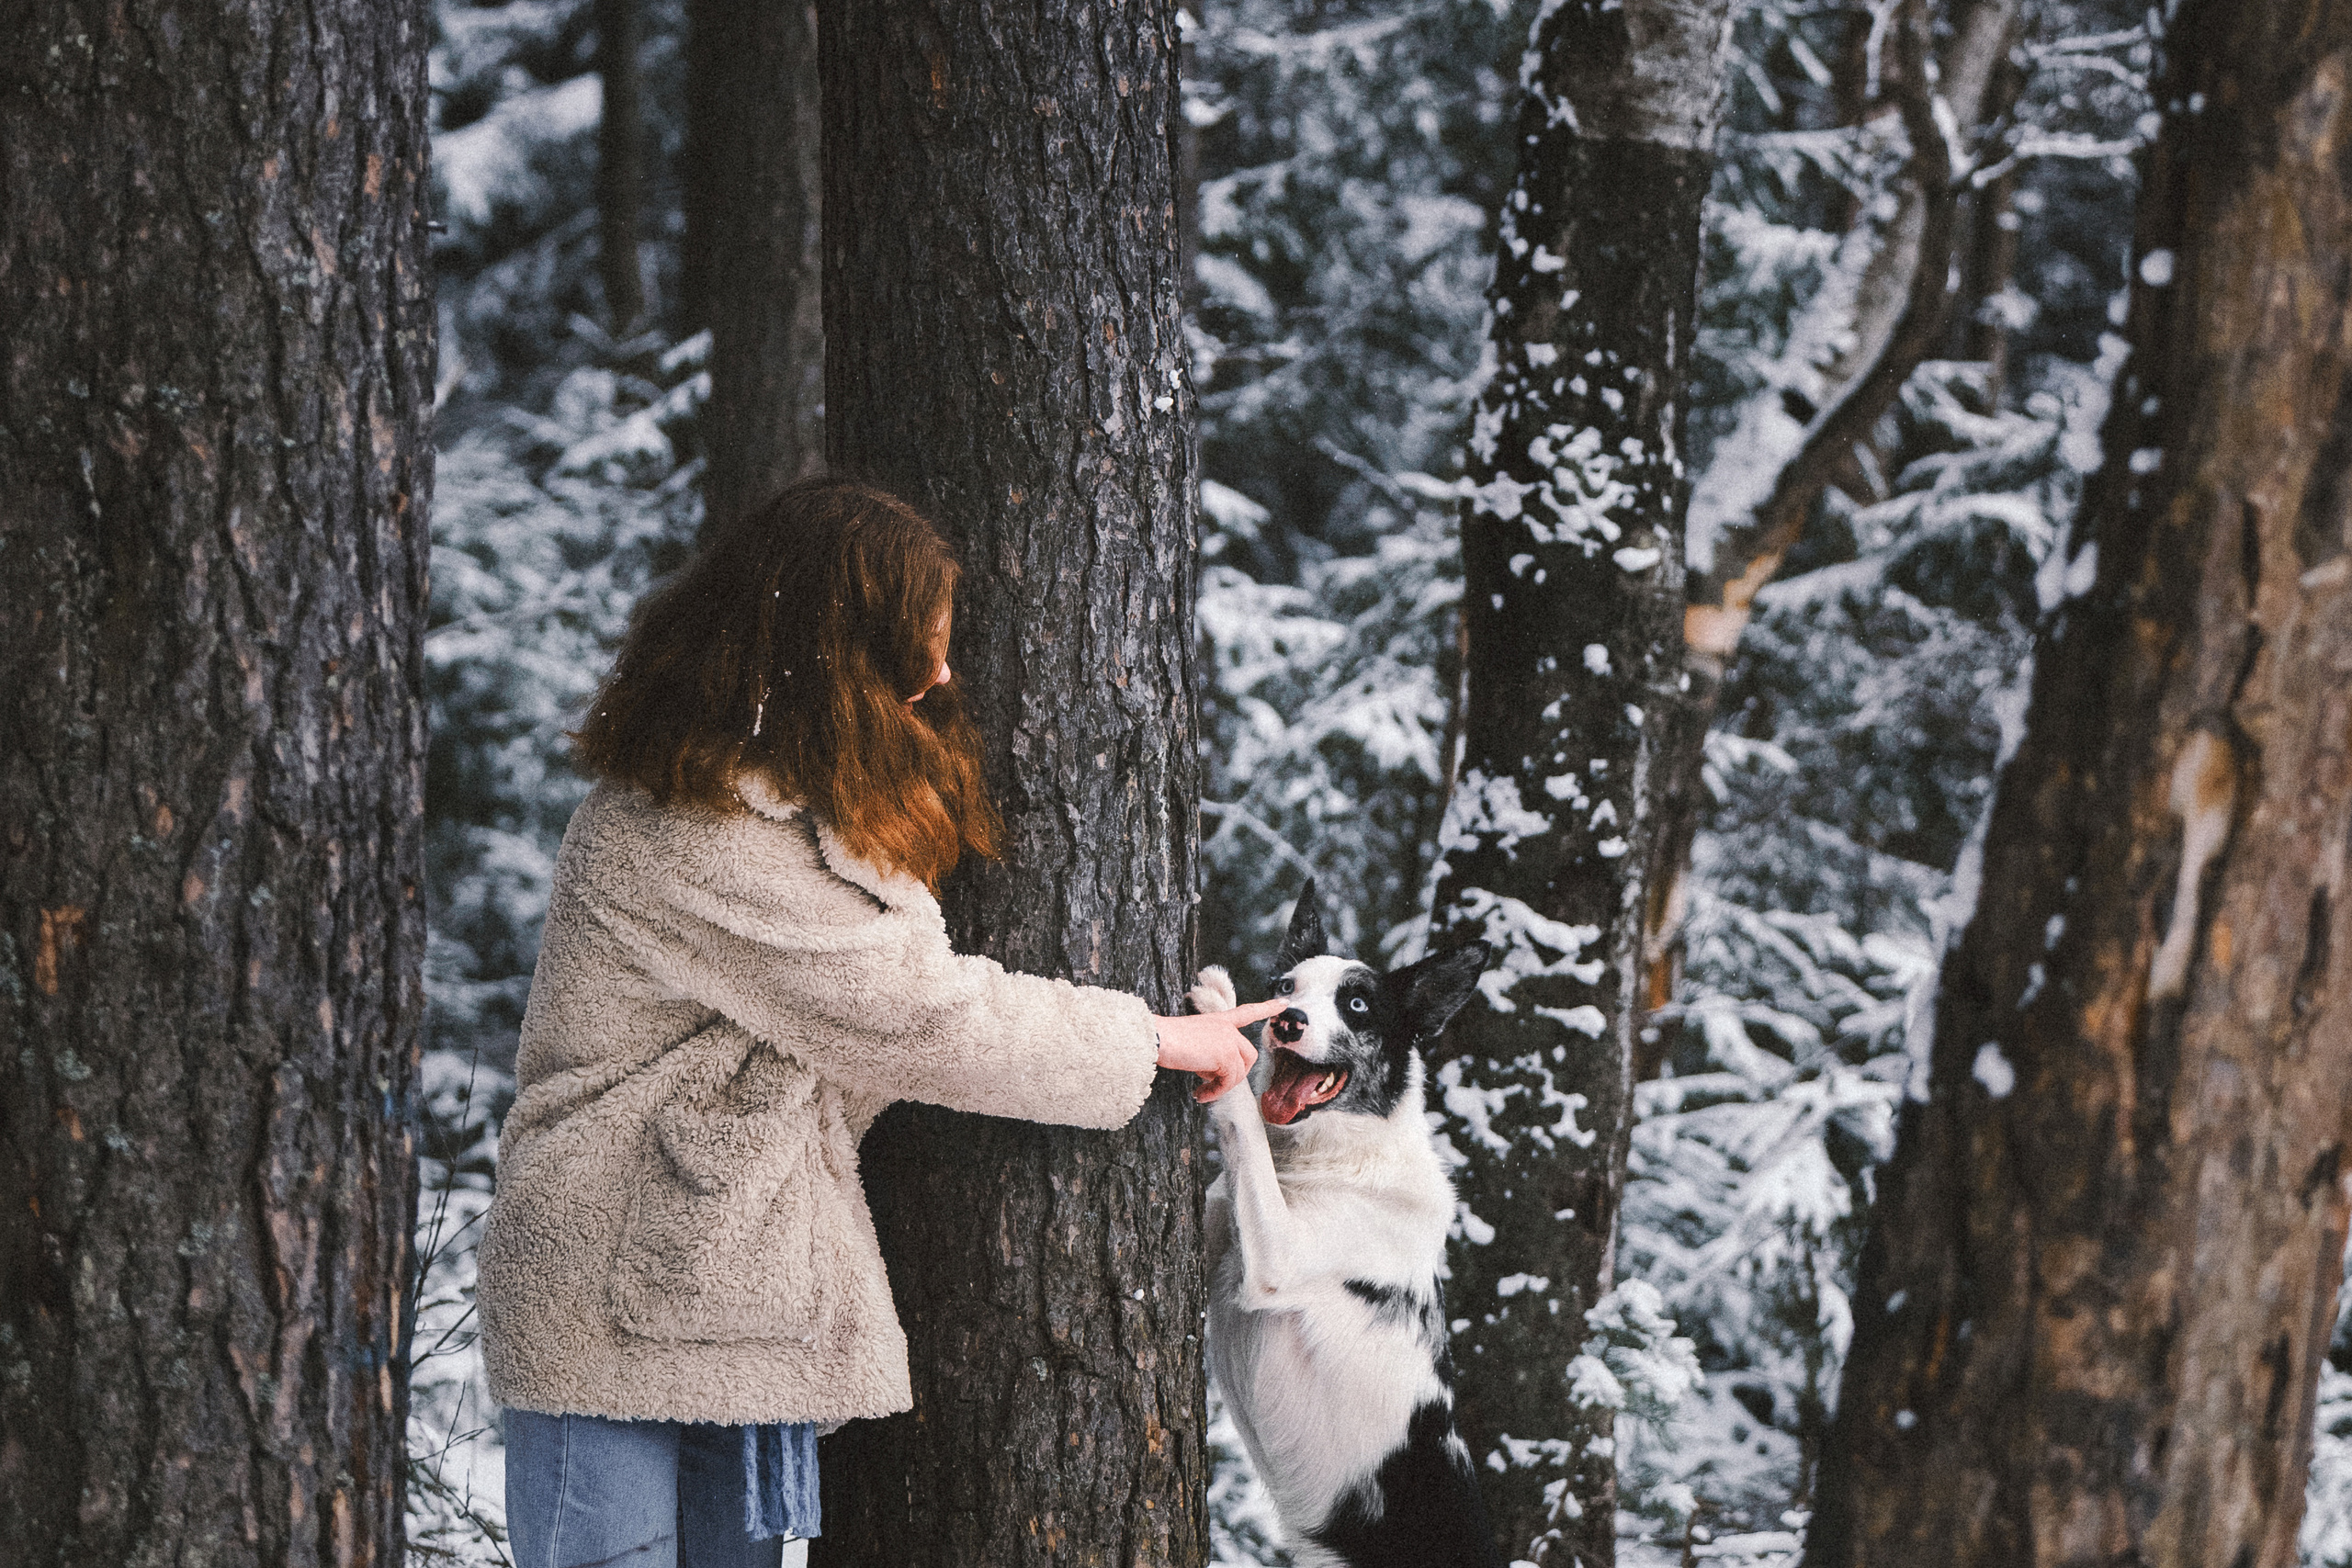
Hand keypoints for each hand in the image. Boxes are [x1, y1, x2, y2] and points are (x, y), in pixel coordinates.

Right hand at [1153, 999, 1285, 1102]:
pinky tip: (1200, 1094)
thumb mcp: (1191, 1041)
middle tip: (1214, 1082)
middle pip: (1249, 1055)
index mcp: (1218, 1019)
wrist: (1158, 1038)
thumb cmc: (1164, 1040)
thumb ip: (1209, 1051)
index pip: (1246, 1012)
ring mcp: (1228, 1040)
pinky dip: (1215, 1092)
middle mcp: (1227, 1027)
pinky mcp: (1225, 1056)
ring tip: (1201, 1090)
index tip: (1284, 1003)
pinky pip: (1228, 1082)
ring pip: (1239, 1072)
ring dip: (1221, 1086)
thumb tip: (1212, 1073)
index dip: (1266, 1008)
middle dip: (1236, 1073)